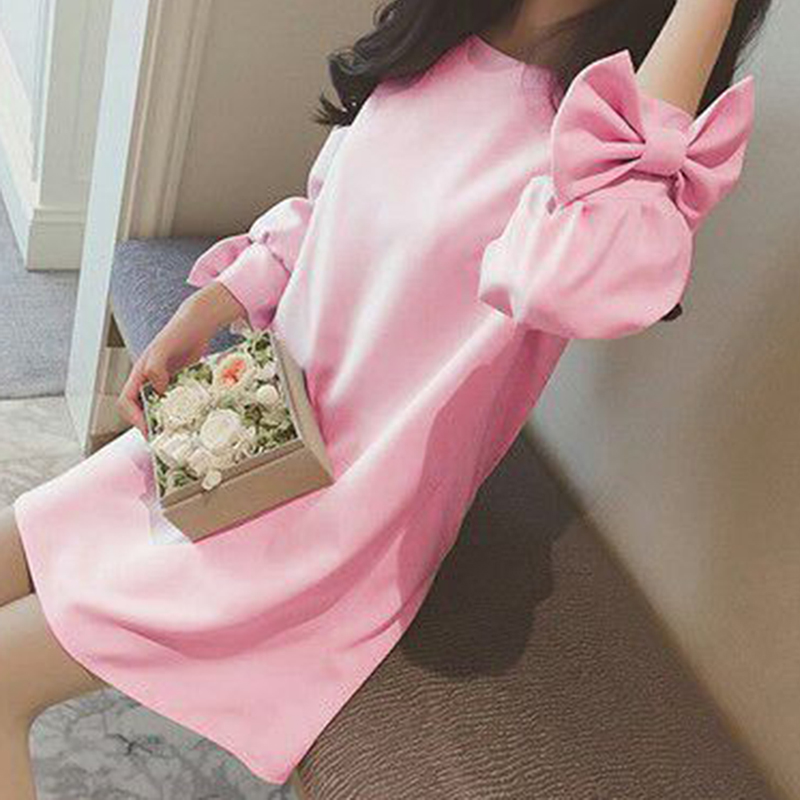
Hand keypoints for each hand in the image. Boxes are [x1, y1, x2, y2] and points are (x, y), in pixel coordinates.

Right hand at [117, 283, 245, 435]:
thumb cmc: (178, 331)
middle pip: (141, 408)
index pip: (126, 402)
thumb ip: (156, 367)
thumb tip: (157, 389)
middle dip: (150, 424)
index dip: (133, 418)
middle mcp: (150, 380)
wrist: (199, 323)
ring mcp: (165, 382)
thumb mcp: (164, 348)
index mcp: (139, 374)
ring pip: (160, 407)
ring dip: (166, 420)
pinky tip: (194, 418)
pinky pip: (177, 401)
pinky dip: (182, 411)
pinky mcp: (180, 382)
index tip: (147, 430)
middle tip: (165, 438)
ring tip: (179, 434)